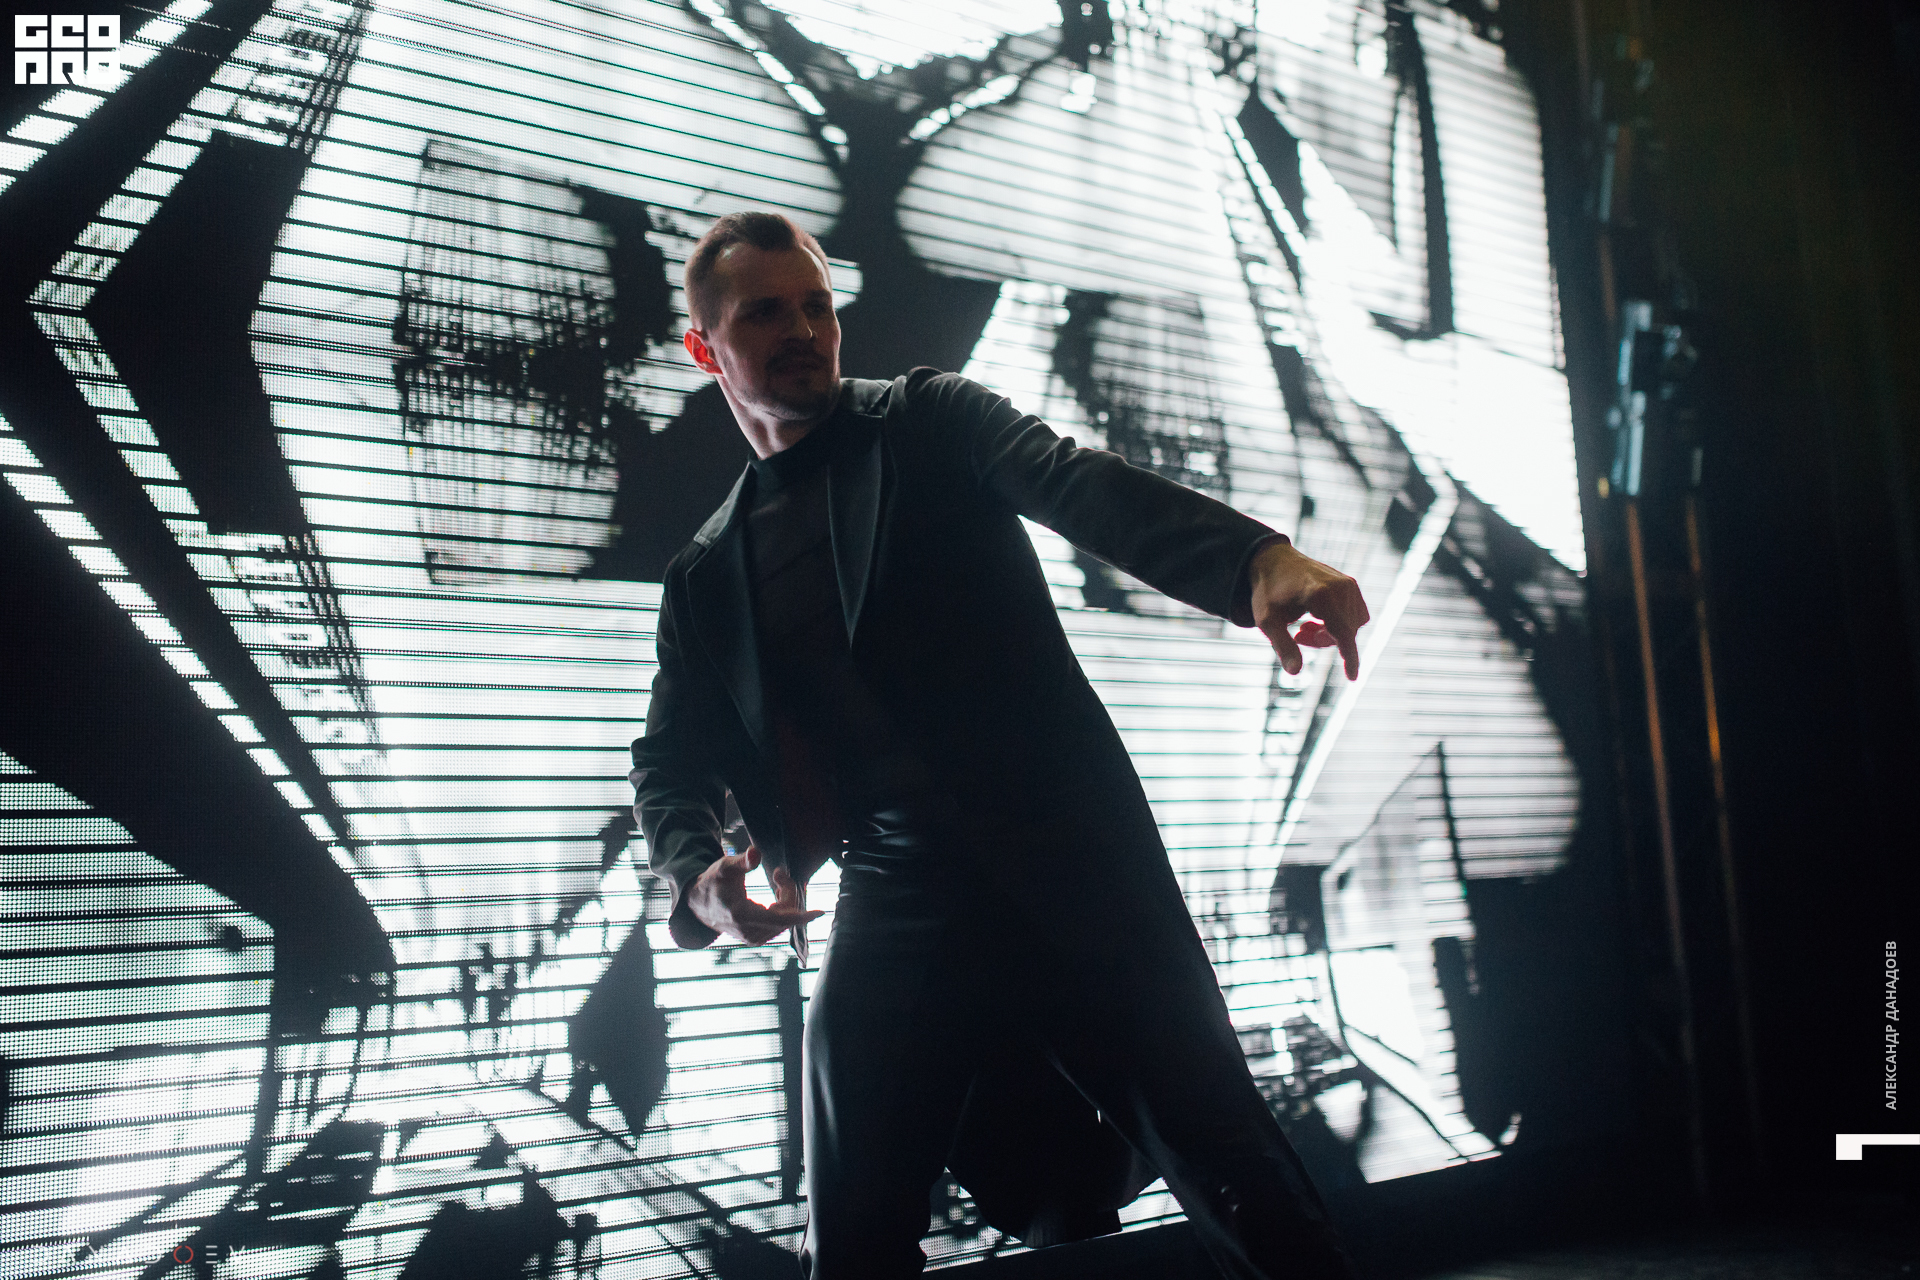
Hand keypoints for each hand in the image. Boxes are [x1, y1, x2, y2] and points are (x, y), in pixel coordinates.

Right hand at [686, 844, 822, 945]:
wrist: (699, 903)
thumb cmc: (714, 882)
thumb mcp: (725, 867)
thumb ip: (742, 861)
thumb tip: (756, 852)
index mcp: (742, 914)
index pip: (780, 919)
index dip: (802, 915)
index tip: (820, 911)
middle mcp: (749, 931)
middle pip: (786, 915)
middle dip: (789, 892)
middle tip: (779, 873)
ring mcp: (753, 938)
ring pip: (784, 921)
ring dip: (786, 900)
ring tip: (777, 881)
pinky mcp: (755, 939)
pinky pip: (779, 925)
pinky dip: (783, 909)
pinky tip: (776, 897)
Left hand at [1249, 540, 1370, 679]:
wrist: (1273, 560)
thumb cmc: (1268, 591)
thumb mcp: (1267, 621)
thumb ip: (1283, 646)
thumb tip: (1295, 672)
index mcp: (1321, 595)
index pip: (1343, 633)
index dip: (1349, 658)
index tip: (1352, 678)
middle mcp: (1340, 587)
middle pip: (1345, 632)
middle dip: (1324, 642)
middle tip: (1298, 637)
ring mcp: (1348, 584)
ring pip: (1352, 625)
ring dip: (1331, 633)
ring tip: (1304, 628)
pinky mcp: (1350, 584)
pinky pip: (1354, 614)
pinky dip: (1338, 623)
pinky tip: (1315, 619)